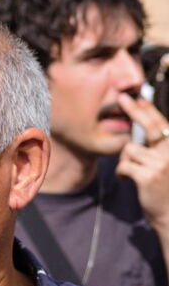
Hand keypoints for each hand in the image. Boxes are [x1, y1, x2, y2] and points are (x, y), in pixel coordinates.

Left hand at [115, 93, 168, 230]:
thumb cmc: (165, 188)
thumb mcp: (164, 164)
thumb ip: (157, 147)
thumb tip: (143, 124)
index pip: (163, 125)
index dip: (149, 110)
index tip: (138, 97)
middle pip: (150, 127)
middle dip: (135, 110)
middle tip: (121, 98)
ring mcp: (161, 164)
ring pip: (129, 150)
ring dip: (125, 161)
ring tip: (132, 173)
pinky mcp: (148, 175)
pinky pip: (123, 165)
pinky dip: (121, 172)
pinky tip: (127, 180)